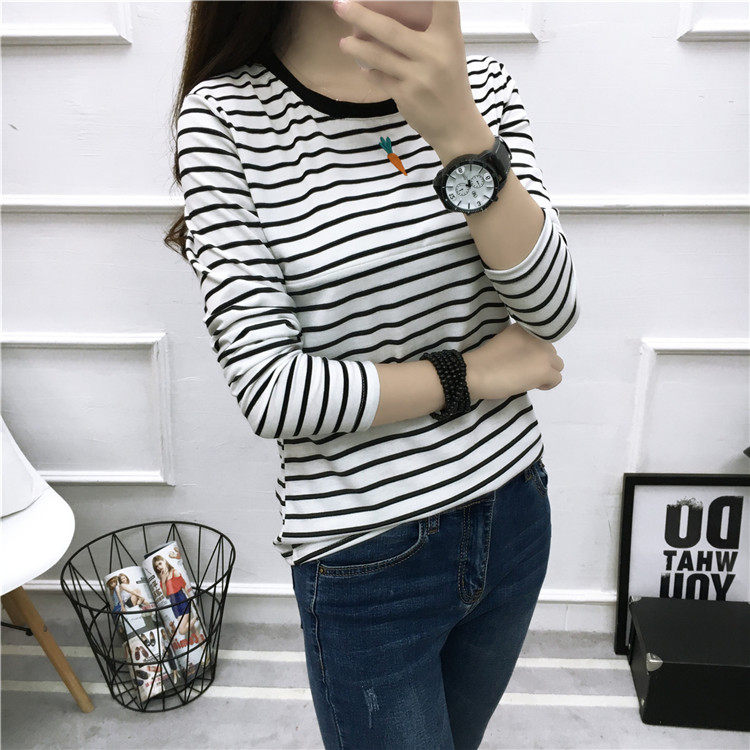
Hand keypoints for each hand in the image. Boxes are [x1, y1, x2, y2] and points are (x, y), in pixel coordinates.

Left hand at [333, 0, 484, 148]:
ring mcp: (417, 76)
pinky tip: (364, 68)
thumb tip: (387, 16)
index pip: (444, 2)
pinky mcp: (405, 95)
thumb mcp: (450, 52)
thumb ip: (430, 33)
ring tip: (344, 42)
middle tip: (339, 5)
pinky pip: (379, 77)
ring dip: (355, 47)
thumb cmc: (450, 84)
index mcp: (449, 38)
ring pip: (377, 55)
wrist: (456, 126)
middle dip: (360, 15)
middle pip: (390, 29)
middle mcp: (433, 54)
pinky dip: (369, 71)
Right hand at [463, 323, 564, 400]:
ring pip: (557, 365)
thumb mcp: (504, 343)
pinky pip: (557, 379)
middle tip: (523, 372)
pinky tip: (532, 386)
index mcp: (524, 328)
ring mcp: (543, 353)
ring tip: (528, 379)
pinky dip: (547, 384)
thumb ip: (520, 345)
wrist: (475, 372)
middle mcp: (537, 337)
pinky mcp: (545, 370)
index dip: (533, 353)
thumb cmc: (483, 361)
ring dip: (546, 372)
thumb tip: (529, 359)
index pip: (541, 341)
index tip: (522, 361)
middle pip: (551, 352)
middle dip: (541, 362)